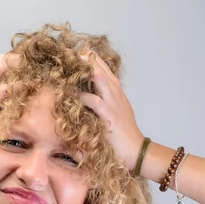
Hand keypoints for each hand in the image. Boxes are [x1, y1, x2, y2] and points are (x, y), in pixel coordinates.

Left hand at [78, 50, 144, 171]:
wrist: (136, 151)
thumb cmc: (122, 136)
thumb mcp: (114, 114)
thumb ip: (102, 103)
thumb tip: (84, 99)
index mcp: (116, 91)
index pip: (103, 68)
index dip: (90, 59)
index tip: (76, 54)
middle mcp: (116, 93)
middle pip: (100, 67)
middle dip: (85, 58)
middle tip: (68, 53)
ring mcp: (113, 102)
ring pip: (99, 77)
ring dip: (84, 70)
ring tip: (69, 64)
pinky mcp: (109, 115)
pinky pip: (94, 100)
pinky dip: (81, 95)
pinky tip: (70, 93)